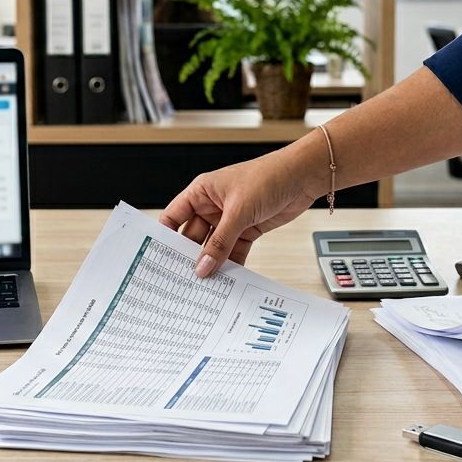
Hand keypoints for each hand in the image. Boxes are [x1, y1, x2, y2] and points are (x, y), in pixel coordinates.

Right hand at [159, 143, 324, 277]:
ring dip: (211, 263)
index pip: (174, 217)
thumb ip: (220, 242)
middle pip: (193, 237)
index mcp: (201, 192)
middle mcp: (212, 206)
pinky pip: (233, 250)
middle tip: (183, 279)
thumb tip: (203, 266)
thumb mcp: (239, 211)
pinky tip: (227, 278)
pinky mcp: (247, 229)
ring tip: (205, 284)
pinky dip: (231, 264)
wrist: (302, 177)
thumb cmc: (268, 177)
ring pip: (214, 247)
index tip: (159, 259)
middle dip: (189, 257)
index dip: (165, 237)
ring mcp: (230, 219)